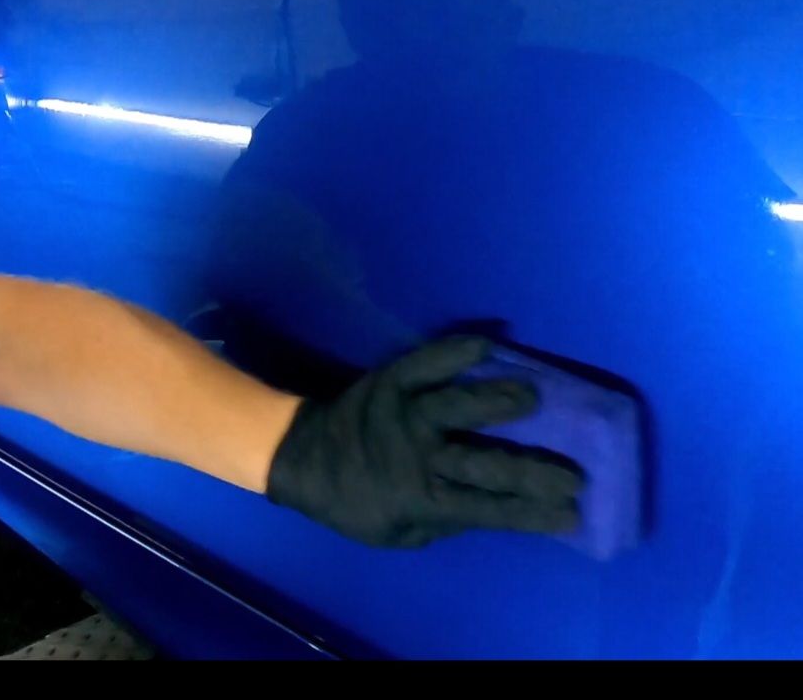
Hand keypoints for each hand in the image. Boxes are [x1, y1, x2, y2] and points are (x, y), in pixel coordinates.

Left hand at [266, 335, 582, 546]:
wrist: (302, 456)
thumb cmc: (355, 502)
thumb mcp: (400, 532)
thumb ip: (445, 519)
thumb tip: (496, 503)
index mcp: (420, 498)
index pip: (489, 510)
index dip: (532, 513)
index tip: (571, 513)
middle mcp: (417, 456)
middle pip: (484, 463)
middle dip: (533, 470)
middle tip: (575, 471)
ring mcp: (403, 413)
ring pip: (457, 406)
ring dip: (497, 401)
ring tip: (534, 394)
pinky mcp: (390, 379)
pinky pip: (426, 362)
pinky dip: (455, 351)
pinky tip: (487, 343)